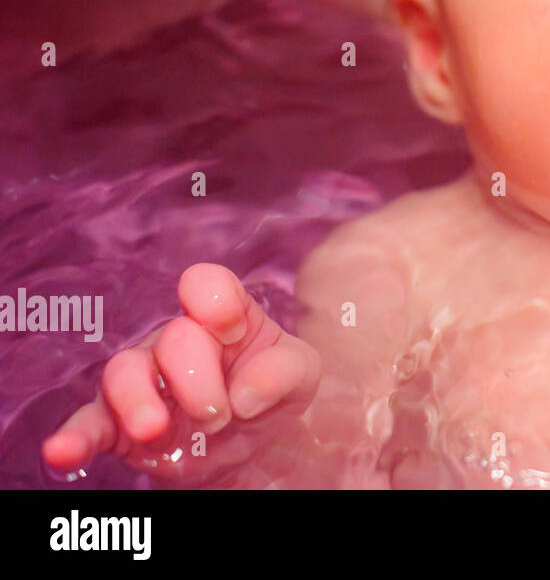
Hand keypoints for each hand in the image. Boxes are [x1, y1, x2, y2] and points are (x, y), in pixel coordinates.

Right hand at [42, 263, 321, 480]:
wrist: (254, 445)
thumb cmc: (272, 390)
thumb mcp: (301, 375)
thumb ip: (284, 371)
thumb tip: (246, 396)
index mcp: (223, 317)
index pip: (206, 284)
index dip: (214, 301)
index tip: (232, 330)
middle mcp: (177, 341)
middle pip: (173, 339)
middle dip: (197, 378)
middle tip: (218, 415)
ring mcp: (145, 381)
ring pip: (123, 372)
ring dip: (138, 401)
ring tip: (156, 430)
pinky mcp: (120, 425)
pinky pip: (88, 424)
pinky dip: (74, 438)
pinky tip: (61, 452)